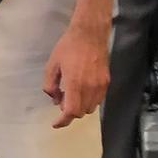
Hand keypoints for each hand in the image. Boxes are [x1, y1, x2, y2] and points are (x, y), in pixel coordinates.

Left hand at [42, 14, 110, 129]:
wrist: (90, 34)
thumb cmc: (68, 47)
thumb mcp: (52, 65)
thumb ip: (50, 85)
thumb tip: (55, 99)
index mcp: (75, 84)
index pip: (71, 111)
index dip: (63, 121)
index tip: (55, 123)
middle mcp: (90, 88)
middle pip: (81, 112)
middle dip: (70, 111)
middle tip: (61, 100)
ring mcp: (100, 85)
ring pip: (91, 108)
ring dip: (80, 107)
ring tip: (71, 94)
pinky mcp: (107, 81)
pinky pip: (98, 100)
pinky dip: (89, 101)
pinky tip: (82, 90)